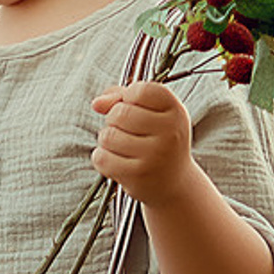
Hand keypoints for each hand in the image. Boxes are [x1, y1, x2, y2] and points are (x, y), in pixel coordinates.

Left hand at [90, 81, 197, 202]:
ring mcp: (155, 155)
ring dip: (108, 140)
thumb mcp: (152, 113)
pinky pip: (101, 158)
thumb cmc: (158, 141)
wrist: (172, 183)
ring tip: (123, 147)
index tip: (135, 107)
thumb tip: (97, 104)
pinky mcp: (138, 175)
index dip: (129, 97)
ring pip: (107, 136)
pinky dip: (103, 158)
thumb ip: (122, 97)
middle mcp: (169, 132)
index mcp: (176, 111)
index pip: (141, 90)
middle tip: (127, 131)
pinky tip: (117, 161)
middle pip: (119, 113)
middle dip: (114, 120)